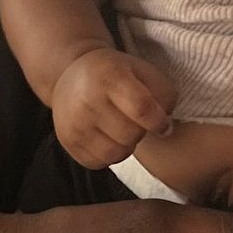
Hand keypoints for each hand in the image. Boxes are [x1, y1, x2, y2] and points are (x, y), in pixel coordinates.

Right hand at [51, 49, 176, 167]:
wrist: (70, 76)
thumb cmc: (115, 74)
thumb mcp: (142, 70)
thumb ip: (163, 93)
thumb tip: (166, 128)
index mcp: (109, 75)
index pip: (141, 108)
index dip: (159, 121)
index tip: (163, 124)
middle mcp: (87, 99)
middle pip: (130, 135)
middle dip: (141, 131)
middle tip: (137, 121)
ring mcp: (74, 122)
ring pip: (116, 153)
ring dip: (127, 146)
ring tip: (123, 129)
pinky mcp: (67, 141)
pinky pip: (99, 162)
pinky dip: (110, 154)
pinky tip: (108, 137)